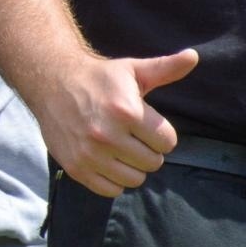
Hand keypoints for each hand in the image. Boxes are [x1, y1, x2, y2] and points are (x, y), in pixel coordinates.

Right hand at [33, 48, 197, 197]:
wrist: (51, 82)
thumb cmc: (98, 78)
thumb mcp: (132, 70)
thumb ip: (165, 68)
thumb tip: (194, 56)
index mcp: (126, 111)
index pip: (167, 142)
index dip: (160, 133)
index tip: (145, 124)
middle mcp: (107, 135)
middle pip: (153, 163)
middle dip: (147, 150)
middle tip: (131, 135)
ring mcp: (90, 154)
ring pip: (134, 179)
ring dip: (131, 166)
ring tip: (119, 148)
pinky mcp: (77, 167)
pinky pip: (111, 190)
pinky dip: (113, 180)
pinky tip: (106, 160)